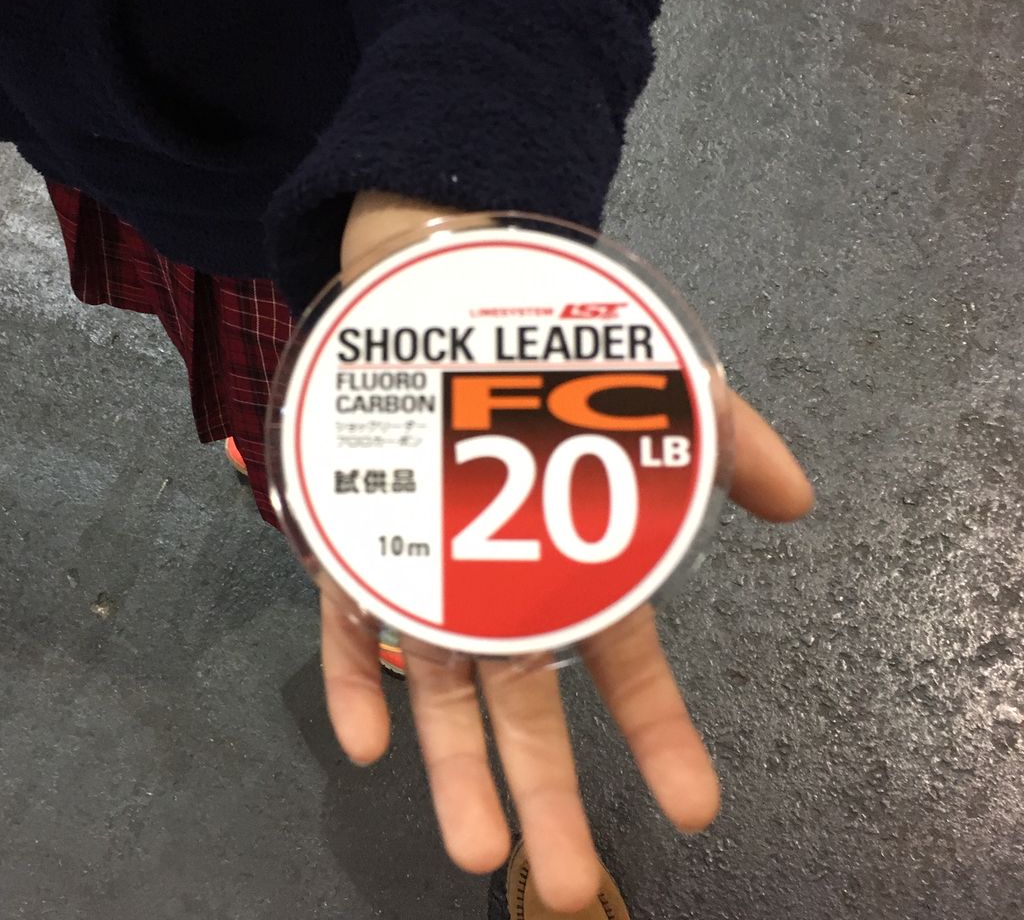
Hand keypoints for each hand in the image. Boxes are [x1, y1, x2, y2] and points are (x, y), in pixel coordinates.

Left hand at [322, 192, 814, 912]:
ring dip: (455, 766)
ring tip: (479, 849)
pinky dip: (352, 676)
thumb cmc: (548, 347)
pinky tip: (367, 742)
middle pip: (528, 705)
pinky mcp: (354, 542)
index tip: (693, 807)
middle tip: (568, 881)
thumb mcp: (653, 381)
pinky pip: (345, 621)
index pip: (624, 665)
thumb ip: (721, 436)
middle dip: (548, 791)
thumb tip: (798, 501)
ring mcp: (425, 570)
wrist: (440, 284)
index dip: (659, 735)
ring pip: (441, 686)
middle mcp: (501, 585)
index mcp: (574, 561)